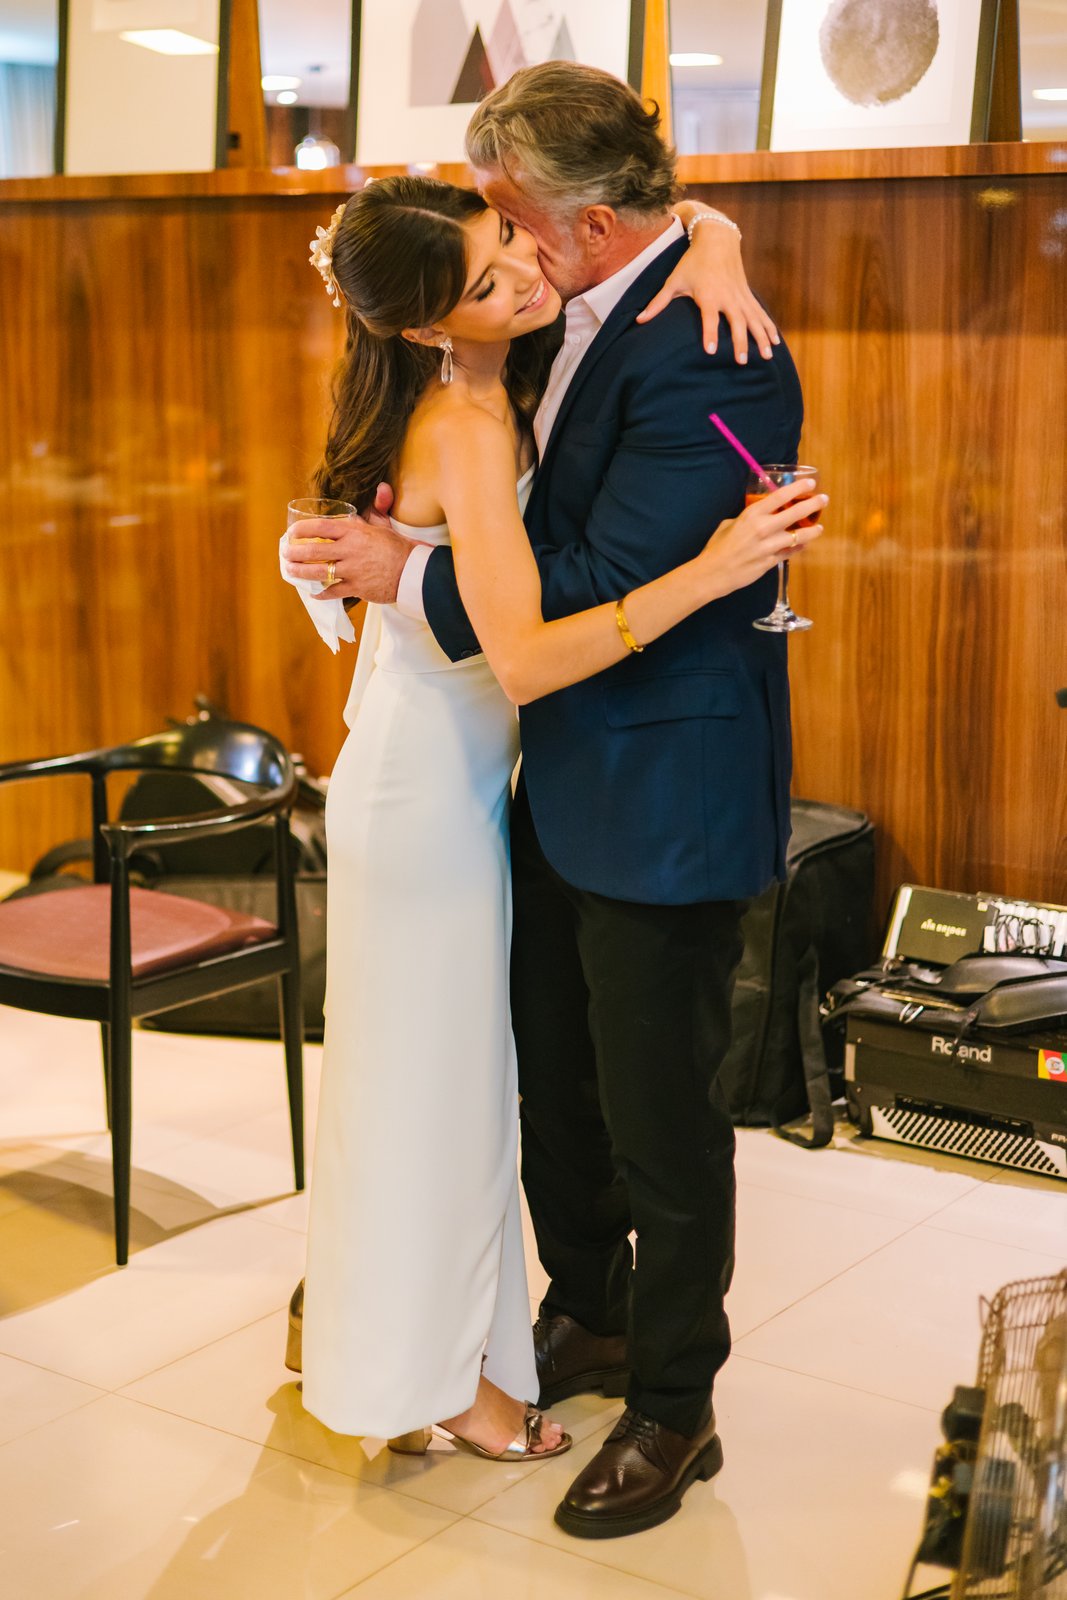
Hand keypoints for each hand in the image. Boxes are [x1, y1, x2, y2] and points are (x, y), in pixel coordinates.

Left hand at [284, 483, 411, 603]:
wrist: (414, 572)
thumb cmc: (398, 547)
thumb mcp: (385, 525)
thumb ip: (377, 508)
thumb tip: (382, 487)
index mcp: (354, 532)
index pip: (321, 527)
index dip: (302, 530)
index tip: (292, 533)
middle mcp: (350, 550)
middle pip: (314, 550)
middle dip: (295, 553)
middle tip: (285, 554)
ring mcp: (353, 570)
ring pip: (319, 572)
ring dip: (301, 572)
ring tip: (290, 571)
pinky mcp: (358, 588)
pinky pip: (334, 591)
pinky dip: (321, 593)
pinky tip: (313, 593)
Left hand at [637, 217, 778, 362]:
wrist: (717, 238)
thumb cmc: (692, 262)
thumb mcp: (674, 280)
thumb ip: (658, 302)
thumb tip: (639, 321)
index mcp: (708, 294)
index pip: (709, 318)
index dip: (710, 334)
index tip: (712, 351)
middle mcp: (727, 296)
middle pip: (736, 322)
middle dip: (740, 342)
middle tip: (741, 362)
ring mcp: (740, 296)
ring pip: (753, 320)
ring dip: (761, 338)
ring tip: (767, 357)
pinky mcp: (748, 295)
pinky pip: (760, 314)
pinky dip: (768, 327)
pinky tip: (775, 342)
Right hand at [702, 480, 826, 595]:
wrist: (713, 573)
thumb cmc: (717, 547)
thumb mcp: (729, 524)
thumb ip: (748, 518)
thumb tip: (759, 516)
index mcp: (752, 515)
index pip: (780, 497)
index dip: (798, 488)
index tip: (811, 483)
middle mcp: (763, 528)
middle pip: (795, 513)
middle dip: (813, 505)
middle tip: (823, 500)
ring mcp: (769, 546)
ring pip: (798, 536)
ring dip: (812, 531)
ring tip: (819, 527)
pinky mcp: (771, 562)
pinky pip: (790, 552)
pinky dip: (798, 548)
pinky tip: (803, 544)